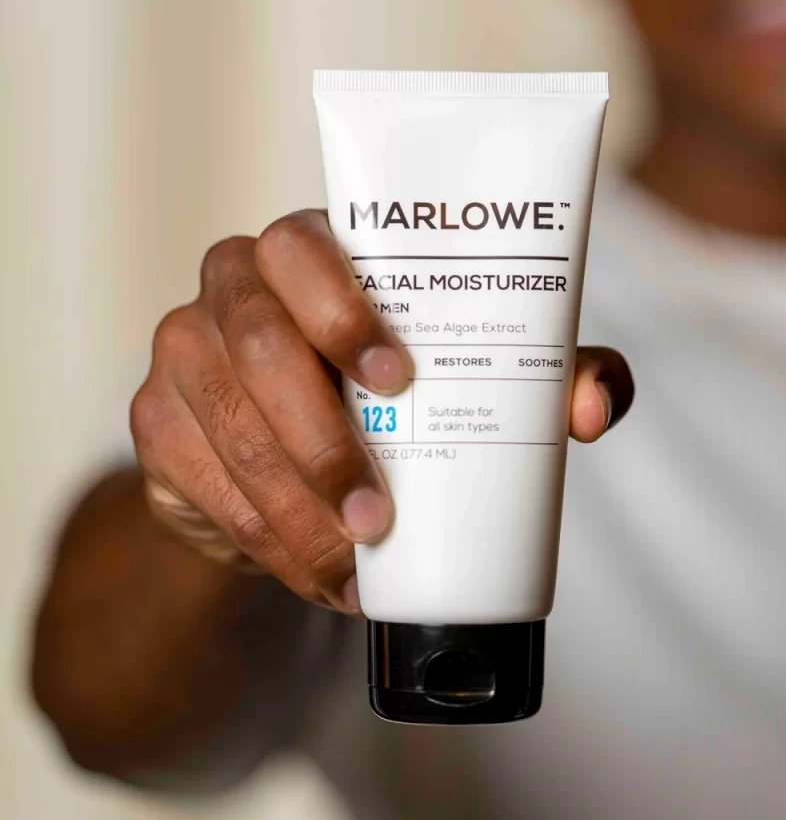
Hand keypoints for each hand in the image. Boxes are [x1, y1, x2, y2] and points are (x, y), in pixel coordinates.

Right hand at [131, 210, 632, 613]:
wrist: (302, 445)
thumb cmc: (403, 385)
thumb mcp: (481, 370)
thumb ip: (551, 374)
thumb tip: (594, 409)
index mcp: (311, 249)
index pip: (302, 246)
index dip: (341, 306)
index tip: (400, 377)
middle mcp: (235, 285)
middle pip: (260, 346)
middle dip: (324, 440)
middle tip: (383, 516)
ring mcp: (184, 350)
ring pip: (229, 427)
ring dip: (295, 507)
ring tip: (359, 563)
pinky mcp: (159, 422)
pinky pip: (200, 485)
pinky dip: (262, 539)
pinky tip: (316, 572)